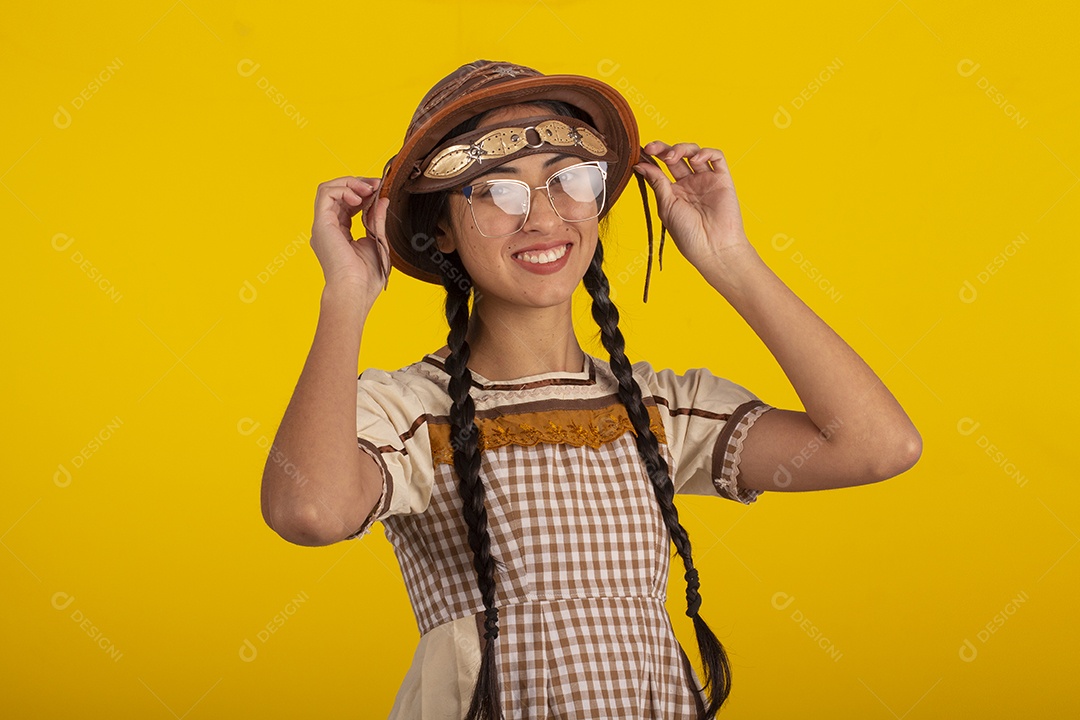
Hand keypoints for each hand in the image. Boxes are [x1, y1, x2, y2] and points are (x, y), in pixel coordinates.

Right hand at [309, 175, 389, 301]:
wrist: (355, 291)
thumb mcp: (377, 240)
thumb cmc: (366, 277)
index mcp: (340, 233)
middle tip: (376, 184)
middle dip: (358, 183)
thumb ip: (376, 219)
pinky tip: (358, 198)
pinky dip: (343, 189)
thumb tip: (382, 200)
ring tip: (368, 190)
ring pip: (328, 189)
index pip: (348, 204)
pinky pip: (325, 194)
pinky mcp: (321, 224)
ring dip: (350, 183)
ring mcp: (323, 225)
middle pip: (337, 193)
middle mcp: (328, 227)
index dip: (363, 192)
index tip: (380, 188)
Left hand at [634, 141, 752, 269]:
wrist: (712, 247)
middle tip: (652, 149)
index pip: (661, 168)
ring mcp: (706, 180)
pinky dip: (706, 152)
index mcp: (673, 192)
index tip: (641, 152)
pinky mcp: (722, 179)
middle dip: (662, 149)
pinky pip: (717, 157)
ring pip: (694, 152)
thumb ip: (656, 182)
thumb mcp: (666, 206)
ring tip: (671, 157)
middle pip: (676, 157)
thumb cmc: (688, 233)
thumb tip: (640, 164)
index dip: (651, 158)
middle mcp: (689, 184)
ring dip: (681, 148)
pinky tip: (696, 159)